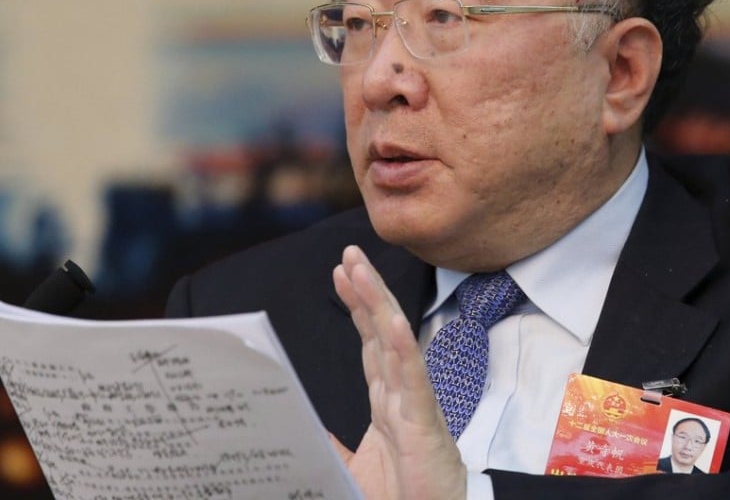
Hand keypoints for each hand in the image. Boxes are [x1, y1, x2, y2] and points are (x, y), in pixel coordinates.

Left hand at [332, 244, 466, 499]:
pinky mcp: (423, 424)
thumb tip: (305, 428)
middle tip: (350, 254)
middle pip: (380, 332)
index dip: (357, 307)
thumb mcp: (355, 468)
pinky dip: (403, 347)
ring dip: (378, 303)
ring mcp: (414, 405)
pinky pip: (413, 380)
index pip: (369, 343)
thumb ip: (334, 445)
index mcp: (386, 403)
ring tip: (362, 269)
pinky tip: (392, 319)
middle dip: (366, 290)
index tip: (342, 273)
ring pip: (394, 344)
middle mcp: (400, 395)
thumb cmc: (403, 496)